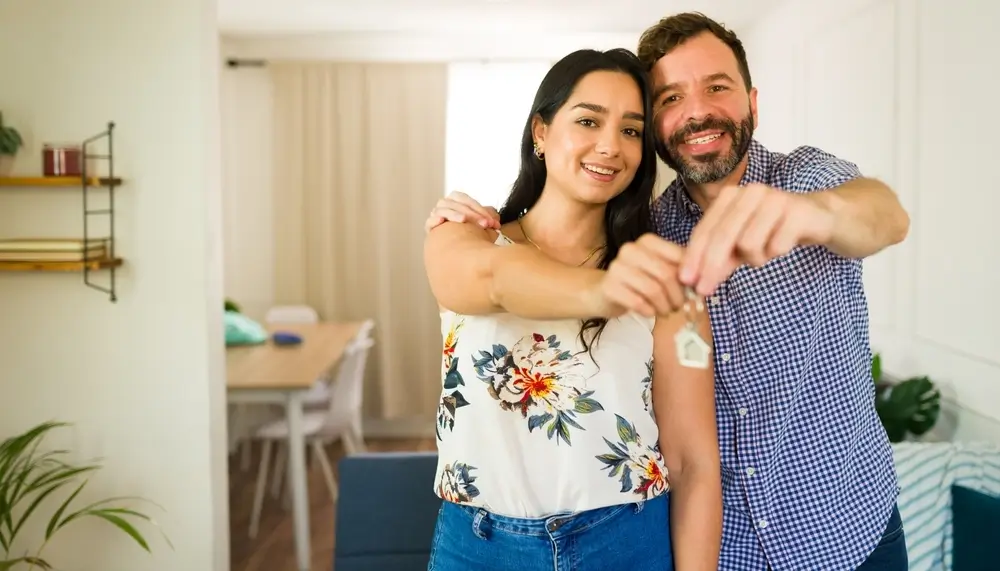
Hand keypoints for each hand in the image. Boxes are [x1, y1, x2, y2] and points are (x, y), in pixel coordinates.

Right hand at [425, 191, 500, 232]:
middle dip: (472, 213)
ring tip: (464, 220)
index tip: (492, 222)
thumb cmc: (470, 232)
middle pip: (455, 203)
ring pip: (442, 209)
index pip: (466, 200)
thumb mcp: (482, 222)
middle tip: (485, 225)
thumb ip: (488, 216)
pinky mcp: (430, 227)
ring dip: (454, 214)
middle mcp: (445, 205)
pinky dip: (435, 219)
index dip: (480, 209)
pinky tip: (442, 221)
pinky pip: (430, 222)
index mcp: (456, 200)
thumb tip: (496, 216)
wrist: (457, 250)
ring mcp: (436, 215)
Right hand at [590, 233, 688, 317]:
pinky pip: (638, 302)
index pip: (679, 257)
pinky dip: (650, 311)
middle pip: (666, 274)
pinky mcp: (610, 287)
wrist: (604, 292)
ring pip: (653, 290)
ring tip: (666, 311)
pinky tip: (650, 312)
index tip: (692, 292)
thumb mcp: (659, 270)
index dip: (690, 278)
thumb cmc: (638, 281)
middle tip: (679, 307)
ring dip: (664, 306)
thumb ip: (679, 270)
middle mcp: (631, 250)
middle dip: (677, 295)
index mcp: (647, 241)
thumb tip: (702, 281)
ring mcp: (617, 267)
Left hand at [680, 183, 834, 295]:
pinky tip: (784, 244)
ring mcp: (775, 199)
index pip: (705, 229)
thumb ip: (720, 257)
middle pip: (722, 236)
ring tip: (766, 253)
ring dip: (755, 258)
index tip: (686, 281)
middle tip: (705, 289)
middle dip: (711, 266)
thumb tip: (695, 281)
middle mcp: (750, 192)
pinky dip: (777, 252)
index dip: (694, 257)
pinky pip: (776, 246)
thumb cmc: (775, 229)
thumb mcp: (743, 243)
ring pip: (748, 243)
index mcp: (731, 196)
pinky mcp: (799, 212)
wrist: (821, 217)